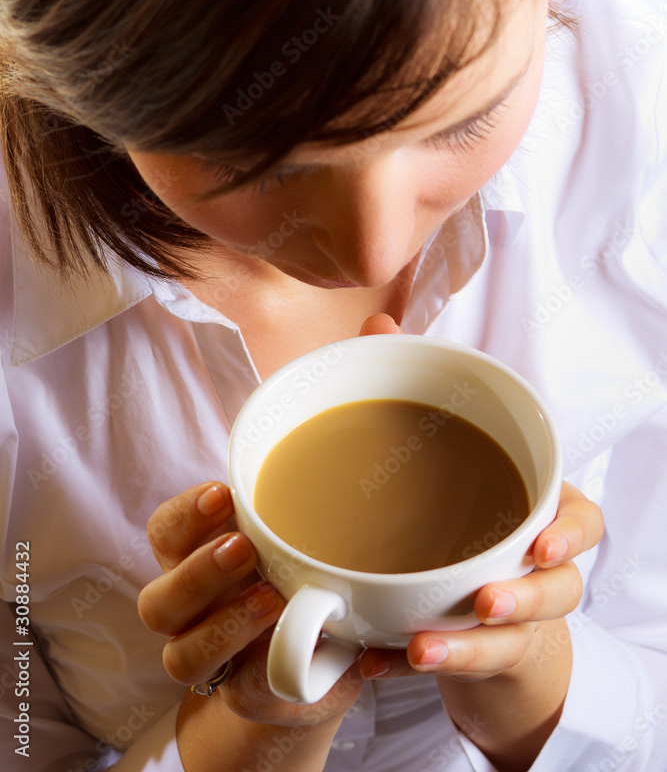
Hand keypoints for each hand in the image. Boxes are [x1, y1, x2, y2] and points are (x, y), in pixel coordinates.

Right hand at [137, 482, 361, 728]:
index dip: (184, 515)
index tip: (222, 493)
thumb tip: (323, 445)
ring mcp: (211, 659)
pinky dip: (270, 666)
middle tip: (244, 547)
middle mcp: (188, 614)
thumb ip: (290, 502)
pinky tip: (302, 644)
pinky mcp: (248, 694)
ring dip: (225, 624)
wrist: (319, 654)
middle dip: (198, 573)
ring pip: (183, 656)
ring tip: (273, 598)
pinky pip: (243, 690)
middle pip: (158, 603)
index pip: (163, 533)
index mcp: (193, 560)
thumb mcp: (293, 532)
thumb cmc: (300, 573)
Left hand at [355, 313, 604, 690]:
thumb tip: (378, 321)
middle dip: (523, 598)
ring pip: (511, 638)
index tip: (541, 541)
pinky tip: (376, 661)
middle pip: (557, 588)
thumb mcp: (446, 444)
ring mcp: (514, 617)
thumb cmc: (467, 504)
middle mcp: (536, 567)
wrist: (477, 587)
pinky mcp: (484, 653)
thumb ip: (416, 378)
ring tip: (422, 647)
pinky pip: (458, 666)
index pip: (581, 519)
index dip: (570, 532)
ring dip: (468, 645)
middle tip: (483, 601)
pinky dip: (415, 664)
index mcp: (538, 512)